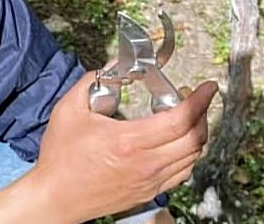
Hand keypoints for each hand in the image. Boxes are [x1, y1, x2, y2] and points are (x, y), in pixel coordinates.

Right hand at [26, 71, 217, 222]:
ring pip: (192, 157)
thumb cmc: (60, 156)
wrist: (56, 197)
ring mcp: (149, 181)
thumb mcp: (69, 110)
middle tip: (197, 99)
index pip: (180, 120)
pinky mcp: (147, 192)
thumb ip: (92, 81)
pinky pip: (182, 173)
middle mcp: (145, 164)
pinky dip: (187, 155)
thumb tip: (113, 65)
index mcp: (128, 141)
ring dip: (197, 134)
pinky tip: (177, 143)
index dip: (200, 100)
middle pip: (194, 139)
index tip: (208, 88)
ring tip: (187, 118)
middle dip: (203, 114)